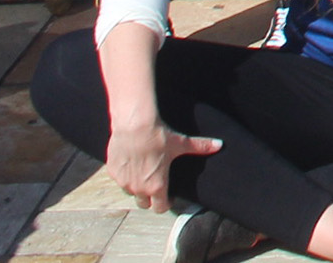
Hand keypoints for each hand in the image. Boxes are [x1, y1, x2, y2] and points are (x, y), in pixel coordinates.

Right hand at [106, 118, 220, 210]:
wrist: (134, 125)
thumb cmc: (159, 136)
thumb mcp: (181, 143)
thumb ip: (201, 147)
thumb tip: (220, 144)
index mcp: (156, 186)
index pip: (160, 208)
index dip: (166, 203)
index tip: (169, 196)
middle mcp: (138, 188)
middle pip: (144, 203)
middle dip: (150, 197)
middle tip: (156, 184)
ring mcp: (123, 181)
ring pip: (130, 191)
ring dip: (136, 186)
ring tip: (144, 172)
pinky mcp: (112, 172)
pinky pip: (119, 178)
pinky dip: (125, 174)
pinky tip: (131, 162)